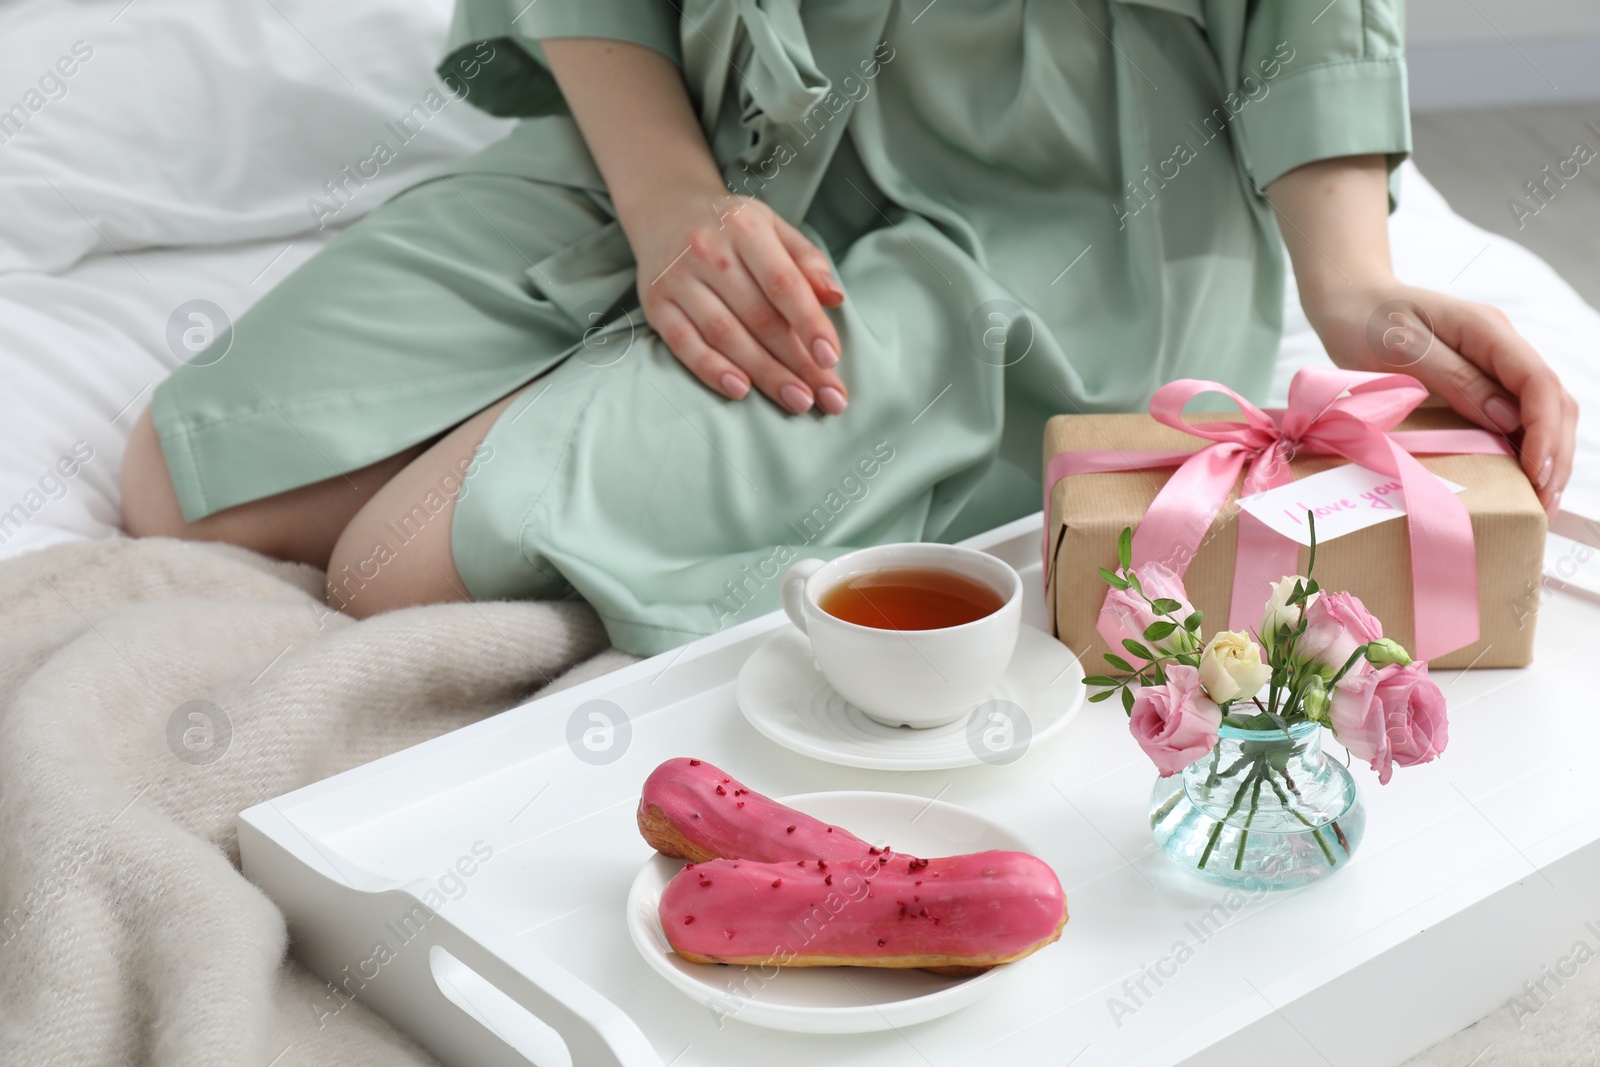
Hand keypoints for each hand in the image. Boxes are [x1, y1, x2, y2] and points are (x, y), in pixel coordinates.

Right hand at [628, 188, 846, 414]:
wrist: (666, 211)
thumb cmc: (732, 227)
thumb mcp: (774, 227)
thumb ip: (807, 260)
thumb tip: (834, 298)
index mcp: (745, 228)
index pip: (783, 283)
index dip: (809, 323)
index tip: (831, 359)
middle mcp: (708, 251)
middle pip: (759, 317)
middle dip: (797, 362)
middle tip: (827, 396)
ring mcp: (678, 279)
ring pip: (725, 335)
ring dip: (764, 374)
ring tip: (797, 400)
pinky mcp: (657, 305)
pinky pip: (685, 344)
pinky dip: (712, 370)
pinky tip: (741, 391)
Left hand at [1305, 279, 1577, 516]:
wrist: (1349, 301)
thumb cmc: (1365, 321)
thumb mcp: (1401, 349)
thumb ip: (1455, 379)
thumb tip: (1506, 419)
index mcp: (1487, 330)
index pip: (1537, 382)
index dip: (1545, 431)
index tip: (1536, 474)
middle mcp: (1502, 345)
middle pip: (1553, 401)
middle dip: (1556, 454)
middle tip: (1544, 506)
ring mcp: (1495, 362)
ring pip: (1544, 410)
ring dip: (1549, 456)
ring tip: (1541, 503)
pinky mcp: (1481, 379)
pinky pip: (1517, 415)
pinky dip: (1527, 448)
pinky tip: (1521, 481)